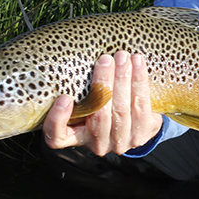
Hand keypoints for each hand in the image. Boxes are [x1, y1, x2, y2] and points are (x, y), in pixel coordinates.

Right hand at [42, 51, 162, 155]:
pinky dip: (139, 81)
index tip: (65, 98)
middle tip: (105, 60)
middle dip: (103, 84)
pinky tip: (137, 63)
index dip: (58, 120)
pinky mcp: (141, 135)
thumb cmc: (102, 108)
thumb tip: (73, 54)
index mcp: (76, 138)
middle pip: (99, 116)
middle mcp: (97, 144)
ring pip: (121, 110)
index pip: (57, 137)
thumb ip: (77, 90)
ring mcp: (120, 142)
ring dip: (123, 79)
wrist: (135, 124)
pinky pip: (141, 106)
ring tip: (122, 57)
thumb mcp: (85, 105)